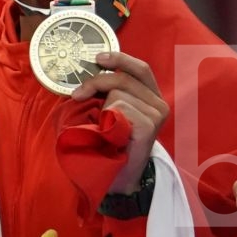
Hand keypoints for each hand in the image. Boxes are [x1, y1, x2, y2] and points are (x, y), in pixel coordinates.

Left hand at [70, 50, 169, 195]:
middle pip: (123, 78)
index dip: (119, 58)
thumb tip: (94, 68)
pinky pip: (119, 108)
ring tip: (105, 128)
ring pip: (117, 93)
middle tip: (77, 95)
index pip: (140, 68)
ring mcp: (157, 115)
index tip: (98, 58)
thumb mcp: (113, 111)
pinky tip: (111, 134)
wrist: (119, 178)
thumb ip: (112, 91)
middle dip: (95, 82)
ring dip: (103, 109)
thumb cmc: (112, 144)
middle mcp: (159, 103)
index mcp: (152, 97)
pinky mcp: (149, 126)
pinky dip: (108, 118)